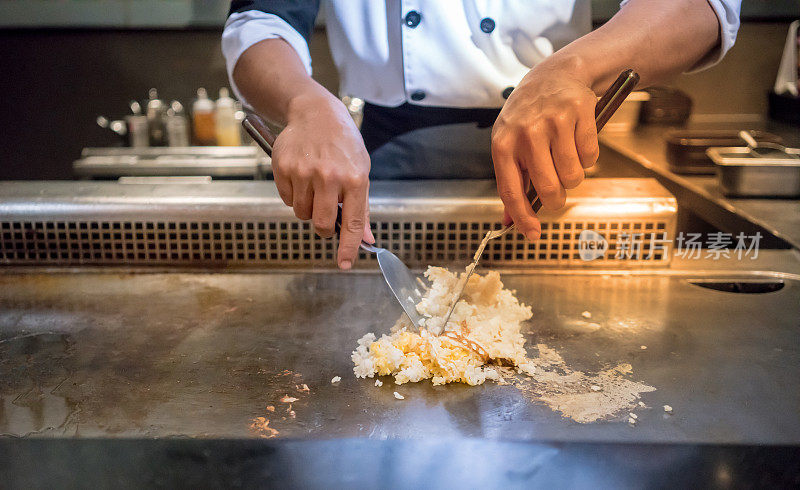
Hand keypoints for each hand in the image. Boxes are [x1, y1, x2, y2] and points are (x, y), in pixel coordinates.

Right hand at [272, 93, 373, 268]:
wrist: (315, 113)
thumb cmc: (343, 144)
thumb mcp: (361, 171)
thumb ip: (362, 208)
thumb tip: (366, 240)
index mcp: (355, 178)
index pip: (352, 223)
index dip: (348, 247)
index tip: (344, 263)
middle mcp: (329, 176)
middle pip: (321, 224)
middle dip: (323, 228)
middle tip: (325, 217)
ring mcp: (304, 172)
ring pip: (302, 213)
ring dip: (308, 209)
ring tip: (315, 186)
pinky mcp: (283, 168)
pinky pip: (287, 200)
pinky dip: (294, 195)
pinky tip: (301, 176)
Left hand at [491, 61, 598, 239]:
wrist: (555, 75)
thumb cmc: (529, 116)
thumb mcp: (510, 143)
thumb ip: (512, 182)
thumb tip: (510, 222)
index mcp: (503, 143)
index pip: (511, 190)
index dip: (522, 217)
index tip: (532, 234)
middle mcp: (526, 132)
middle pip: (549, 189)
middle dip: (557, 198)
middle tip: (558, 189)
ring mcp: (554, 121)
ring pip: (573, 176)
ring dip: (573, 175)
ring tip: (565, 155)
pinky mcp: (580, 112)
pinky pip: (591, 157)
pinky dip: (588, 157)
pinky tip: (577, 139)